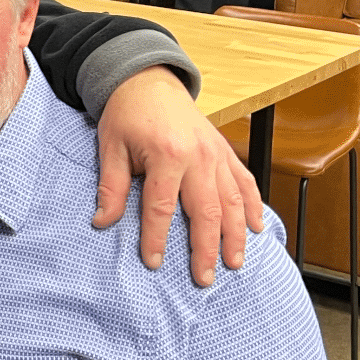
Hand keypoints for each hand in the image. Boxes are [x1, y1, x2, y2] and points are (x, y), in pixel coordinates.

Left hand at [92, 66, 263, 286]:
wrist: (148, 81)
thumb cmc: (127, 114)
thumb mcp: (110, 147)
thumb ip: (111, 186)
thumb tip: (102, 221)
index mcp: (167, 155)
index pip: (161, 207)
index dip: (156, 238)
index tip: (153, 263)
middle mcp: (198, 156)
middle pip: (207, 211)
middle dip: (206, 248)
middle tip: (204, 278)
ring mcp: (217, 154)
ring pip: (233, 202)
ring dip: (236, 235)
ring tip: (234, 263)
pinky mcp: (225, 152)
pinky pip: (244, 182)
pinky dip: (253, 206)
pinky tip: (257, 228)